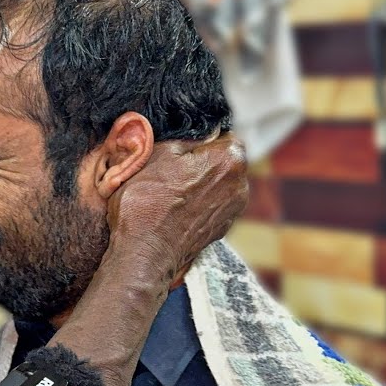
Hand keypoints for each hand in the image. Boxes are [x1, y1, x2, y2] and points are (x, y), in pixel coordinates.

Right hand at [106, 133, 248, 279]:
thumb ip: (184, 138)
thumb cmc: (147, 201)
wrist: (144, 251)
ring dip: (198, 183)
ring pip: (217, 184)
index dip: (200, 138)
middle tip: (170, 168)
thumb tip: (195, 136)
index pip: (223, 134)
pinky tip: (173, 209)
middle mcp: (240, 185)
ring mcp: (232, 210)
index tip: (180, 147)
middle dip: (200, 161)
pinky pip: (211, 205)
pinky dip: (196, 204)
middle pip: (222, 161)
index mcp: (230, 159)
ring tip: (169, 191)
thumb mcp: (157, 153)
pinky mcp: (221, 229)